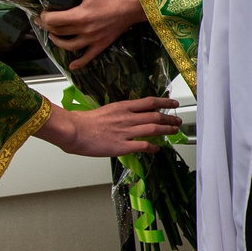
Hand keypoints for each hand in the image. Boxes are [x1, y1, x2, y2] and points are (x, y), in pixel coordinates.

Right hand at [35, 97, 181, 157]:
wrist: (73, 130)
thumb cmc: (83, 121)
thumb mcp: (105, 110)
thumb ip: (118, 113)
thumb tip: (125, 116)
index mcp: (122, 107)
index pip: (149, 102)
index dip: (164, 102)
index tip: (173, 103)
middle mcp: (127, 118)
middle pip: (155, 116)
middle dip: (170, 119)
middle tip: (178, 121)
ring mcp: (126, 132)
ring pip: (153, 129)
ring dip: (167, 130)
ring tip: (174, 131)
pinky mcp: (122, 146)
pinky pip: (143, 146)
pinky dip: (153, 147)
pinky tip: (157, 149)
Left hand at [37, 0, 144, 69]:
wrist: (136, 5)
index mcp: (80, 15)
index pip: (53, 20)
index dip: (44, 16)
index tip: (43, 11)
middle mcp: (85, 30)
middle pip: (58, 32)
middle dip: (48, 26)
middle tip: (44, 20)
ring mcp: (94, 39)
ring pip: (69, 46)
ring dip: (57, 42)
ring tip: (54, 35)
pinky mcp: (102, 44)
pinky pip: (89, 56)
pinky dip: (79, 62)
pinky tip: (72, 65)